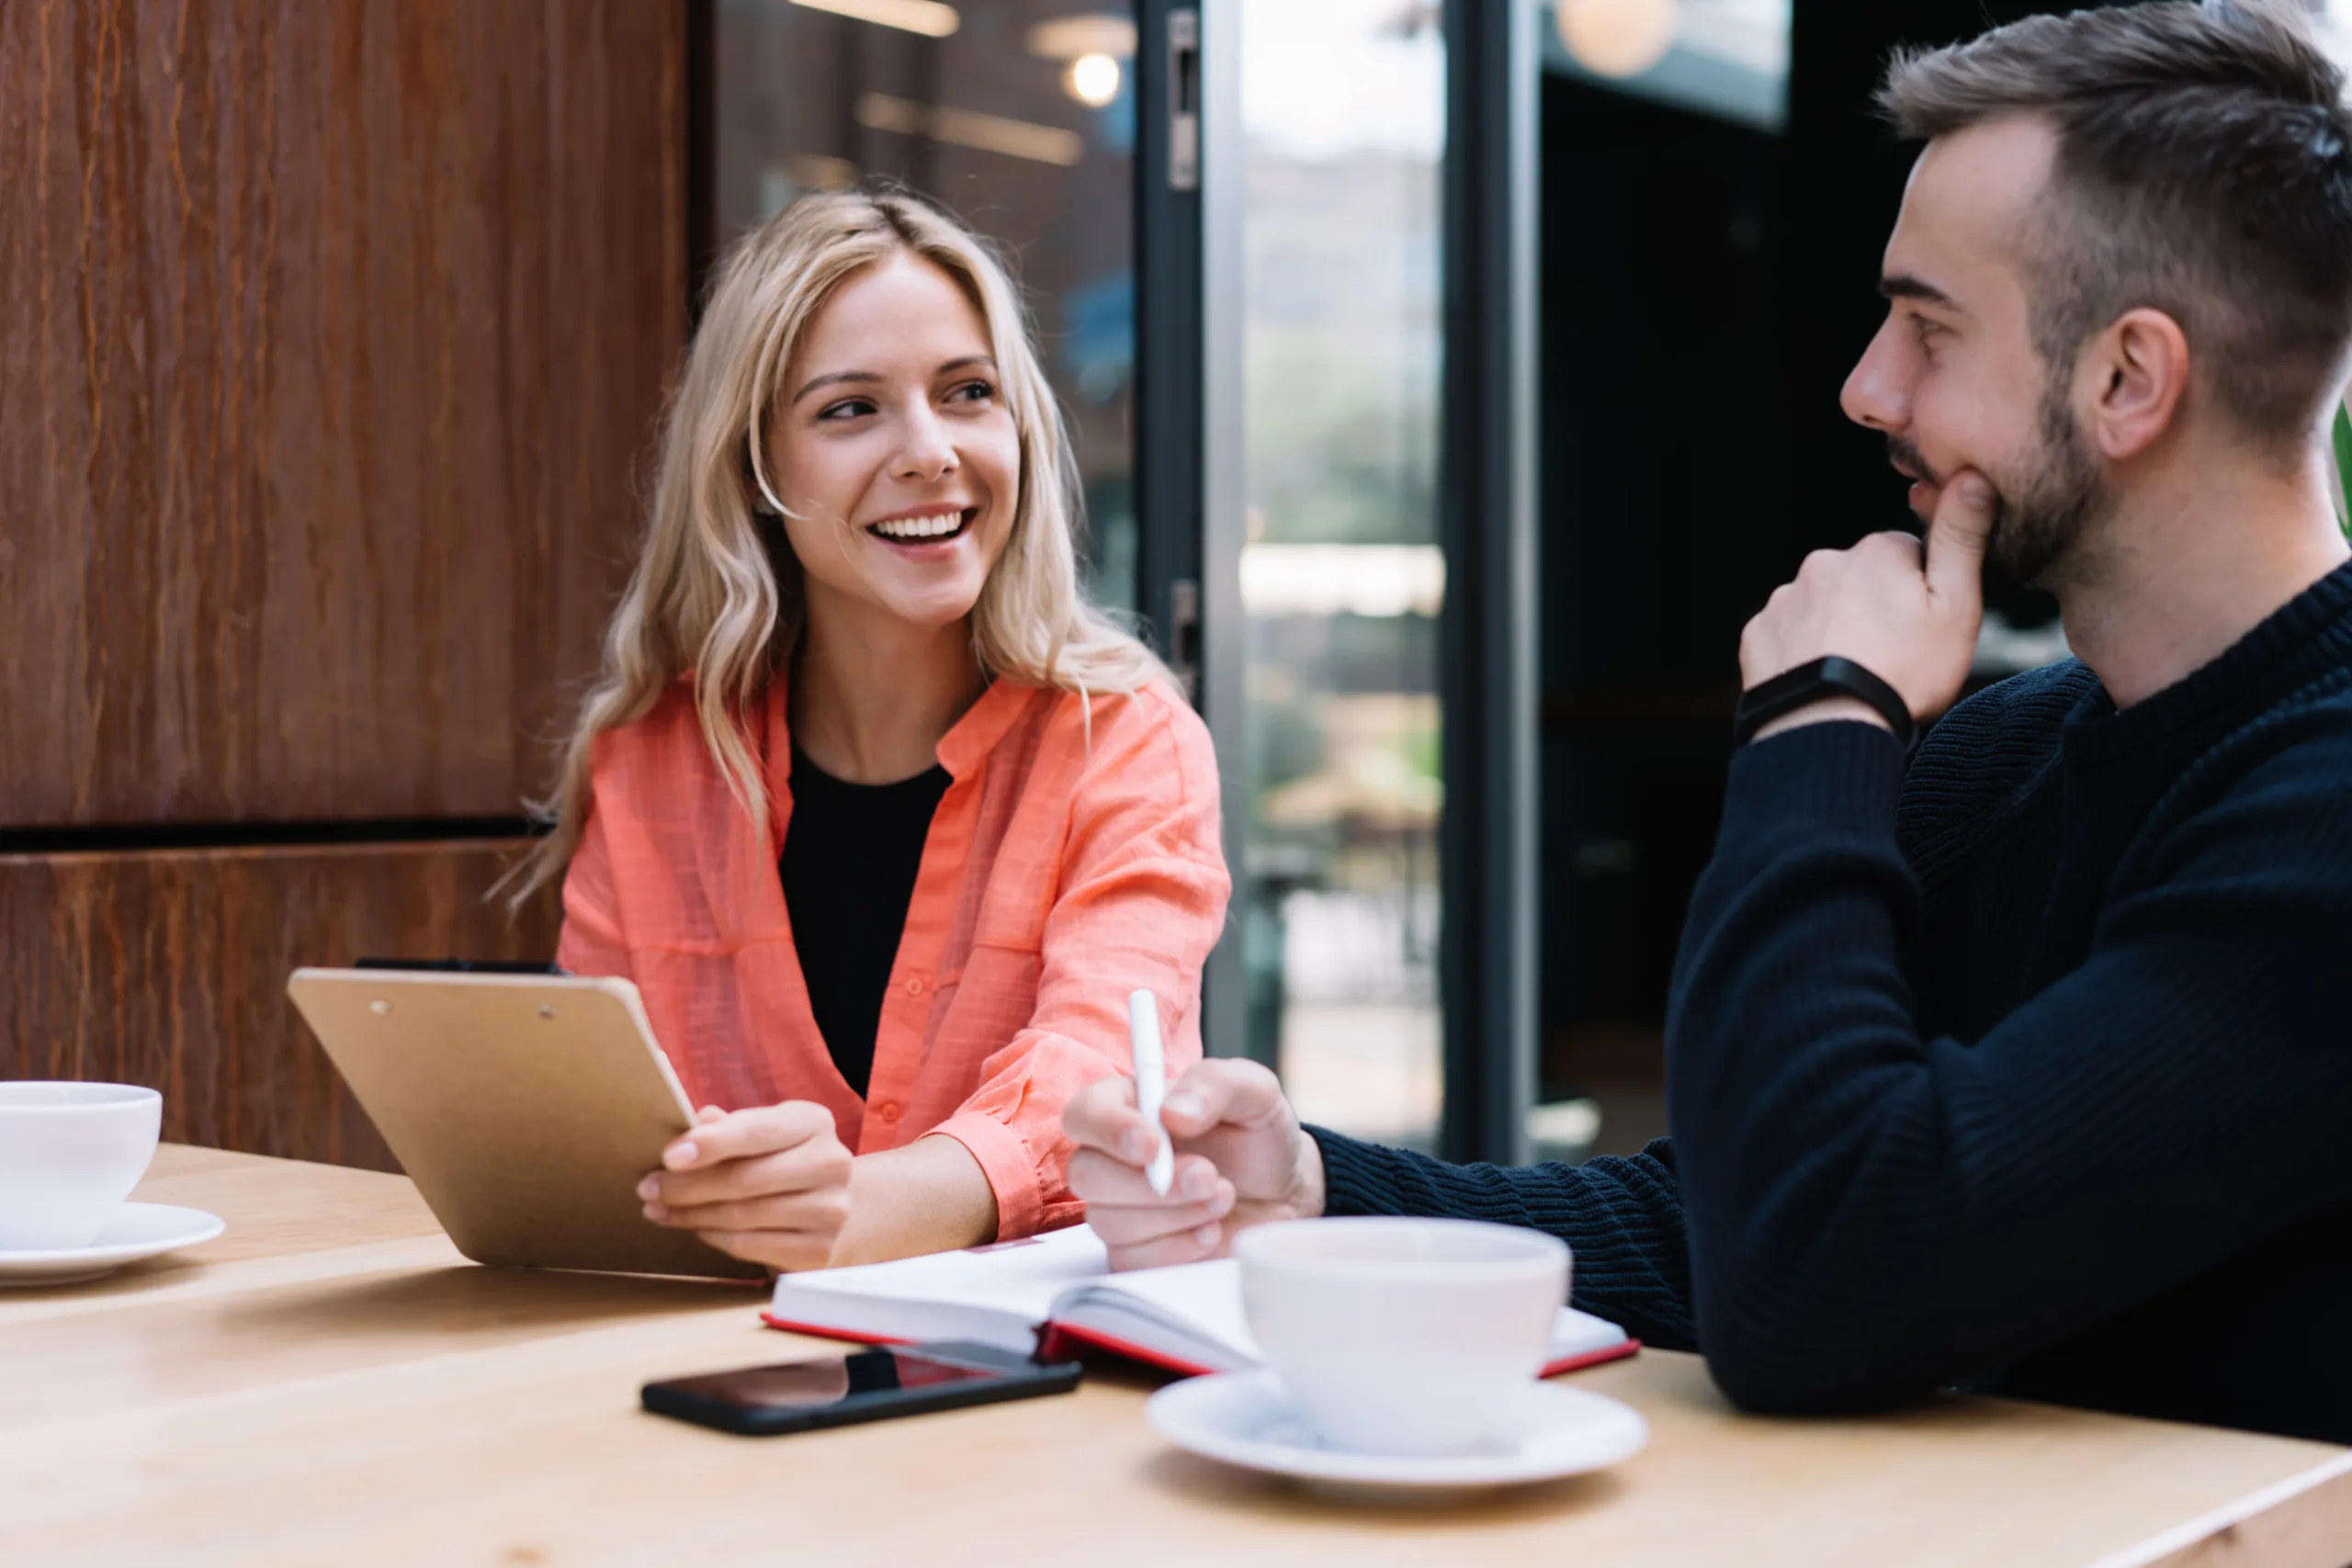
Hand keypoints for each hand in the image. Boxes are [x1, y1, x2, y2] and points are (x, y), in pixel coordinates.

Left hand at [638, 1101, 852, 1271]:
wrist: (826, 1206)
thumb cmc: (778, 1161)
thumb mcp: (760, 1133)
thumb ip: (727, 1126)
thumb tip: (695, 1122)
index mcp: (813, 1122)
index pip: (756, 1132)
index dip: (710, 1144)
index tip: (668, 1157)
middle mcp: (831, 1162)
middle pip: (743, 1178)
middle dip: (686, 1185)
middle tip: (647, 1189)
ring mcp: (831, 1210)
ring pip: (741, 1216)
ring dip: (691, 1214)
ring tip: (659, 1210)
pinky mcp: (819, 1250)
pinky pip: (748, 1246)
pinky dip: (713, 1238)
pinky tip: (695, 1228)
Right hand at [1064, 1058, 1325, 1270]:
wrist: (1281, 1194)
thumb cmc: (1257, 1136)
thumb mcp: (1254, 1092)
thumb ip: (1214, 1084)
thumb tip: (1173, 1112)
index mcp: (1130, 1106)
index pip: (1085, 1114)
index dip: (1108, 1129)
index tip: (1153, 1145)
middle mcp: (1114, 1157)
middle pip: (1086, 1175)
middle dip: (1149, 1184)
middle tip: (1207, 1176)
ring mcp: (1119, 1208)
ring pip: (1109, 1221)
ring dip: (1174, 1214)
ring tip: (1223, 1197)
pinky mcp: (1135, 1251)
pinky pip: (1131, 1259)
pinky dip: (1176, 1248)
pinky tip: (1210, 1231)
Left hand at [1737, 470, 1994, 738]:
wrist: (1829, 728)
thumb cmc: (1903, 673)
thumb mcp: (1956, 605)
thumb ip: (1962, 537)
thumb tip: (1972, 477)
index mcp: (1877, 551)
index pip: (1908, 556)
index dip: (1922, 593)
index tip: (1924, 629)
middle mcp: (1824, 563)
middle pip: (1862, 580)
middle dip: (1876, 608)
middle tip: (1892, 656)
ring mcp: (1786, 598)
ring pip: (1824, 607)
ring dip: (1838, 630)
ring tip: (1856, 672)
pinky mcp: (1758, 633)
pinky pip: (1788, 634)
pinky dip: (1803, 651)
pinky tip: (1821, 678)